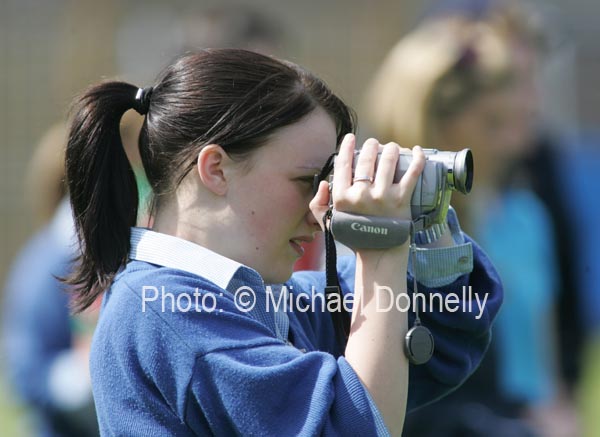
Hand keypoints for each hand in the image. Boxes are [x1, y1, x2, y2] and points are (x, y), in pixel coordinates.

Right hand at [310, 134, 424, 229]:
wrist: (379, 254)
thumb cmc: (354, 236)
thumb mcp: (328, 222)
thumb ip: (317, 203)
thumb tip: (323, 182)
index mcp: (342, 198)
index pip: (343, 165)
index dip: (347, 147)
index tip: (351, 138)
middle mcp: (361, 195)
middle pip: (367, 158)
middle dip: (371, 145)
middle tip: (374, 144)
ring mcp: (383, 197)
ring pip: (388, 160)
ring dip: (391, 149)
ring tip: (392, 148)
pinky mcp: (402, 200)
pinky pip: (412, 173)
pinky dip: (417, 158)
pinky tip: (417, 150)